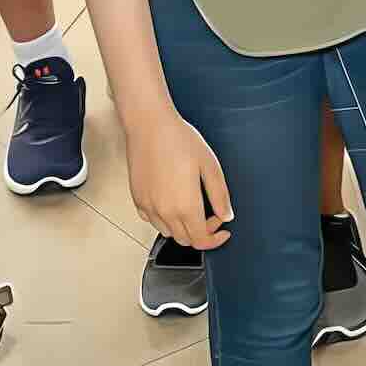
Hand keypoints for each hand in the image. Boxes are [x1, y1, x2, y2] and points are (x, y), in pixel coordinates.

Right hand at [125, 107, 233, 249]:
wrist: (149, 126)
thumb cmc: (179, 140)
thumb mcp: (210, 166)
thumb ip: (220, 195)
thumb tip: (227, 215)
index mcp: (185, 206)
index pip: (201, 240)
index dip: (215, 240)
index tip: (224, 230)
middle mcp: (164, 212)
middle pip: (185, 240)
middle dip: (202, 232)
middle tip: (213, 214)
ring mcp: (148, 206)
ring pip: (168, 232)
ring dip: (183, 228)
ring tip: (193, 207)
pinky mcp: (137, 199)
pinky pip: (152, 221)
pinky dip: (165, 220)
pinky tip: (174, 202)